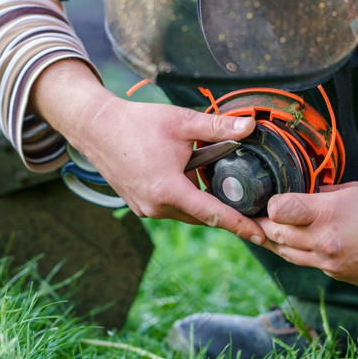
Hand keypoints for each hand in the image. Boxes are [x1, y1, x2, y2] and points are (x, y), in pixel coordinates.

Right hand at [31, 60, 265, 243]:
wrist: (96, 127)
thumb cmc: (137, 123)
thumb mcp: (181, 122)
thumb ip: (218, 126)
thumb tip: (251, 126)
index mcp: (168, 190)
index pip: (213, 214)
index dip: (240, 225)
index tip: (261, 236)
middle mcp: (156, 207)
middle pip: (202, 216)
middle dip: (226, 214)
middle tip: (252, 211)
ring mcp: (146, 210)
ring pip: (186, 213)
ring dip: (203, 203)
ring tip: (220, 188)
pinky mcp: (139, 206)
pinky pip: (171, 209)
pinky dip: (186, 200)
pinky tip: (192, 181)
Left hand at [255, 181, 357, 288]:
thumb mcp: (355, 190)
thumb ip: (323, 194)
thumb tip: (300, 194)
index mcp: (328, 213)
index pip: (279, 210)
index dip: (271, 205)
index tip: (273, 200)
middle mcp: (324, 241)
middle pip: (275, 234)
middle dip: (265, 224)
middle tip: (259, 217)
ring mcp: (329, 263)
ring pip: (286, 254)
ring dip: (276, 242)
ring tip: (269, 231)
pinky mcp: (337, 276)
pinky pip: (309, 264)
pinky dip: (302, 253)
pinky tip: (304, 244)